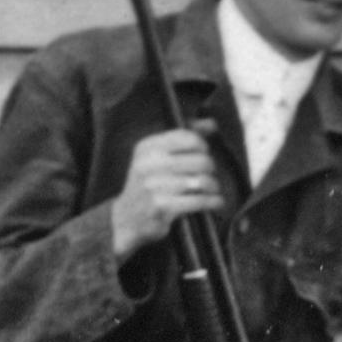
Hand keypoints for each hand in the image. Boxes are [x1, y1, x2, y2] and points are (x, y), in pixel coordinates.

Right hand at [108, 128, 225, 258]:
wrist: (126, 218)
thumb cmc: (150, 183)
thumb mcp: (158, 156)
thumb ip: (185, 137)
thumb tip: (211, 123)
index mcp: (147, 147)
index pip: (189, 137)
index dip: (202, 146)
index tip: (202, 154)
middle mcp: (148, 164)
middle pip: (201, 160)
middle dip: (211, 169)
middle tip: (208, 176)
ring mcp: (153, 186)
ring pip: (203, 181)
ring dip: (213, 187)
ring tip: (212, 190)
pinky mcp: (161, 206)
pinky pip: (200, 200)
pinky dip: (213, 202)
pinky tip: (215, 202)